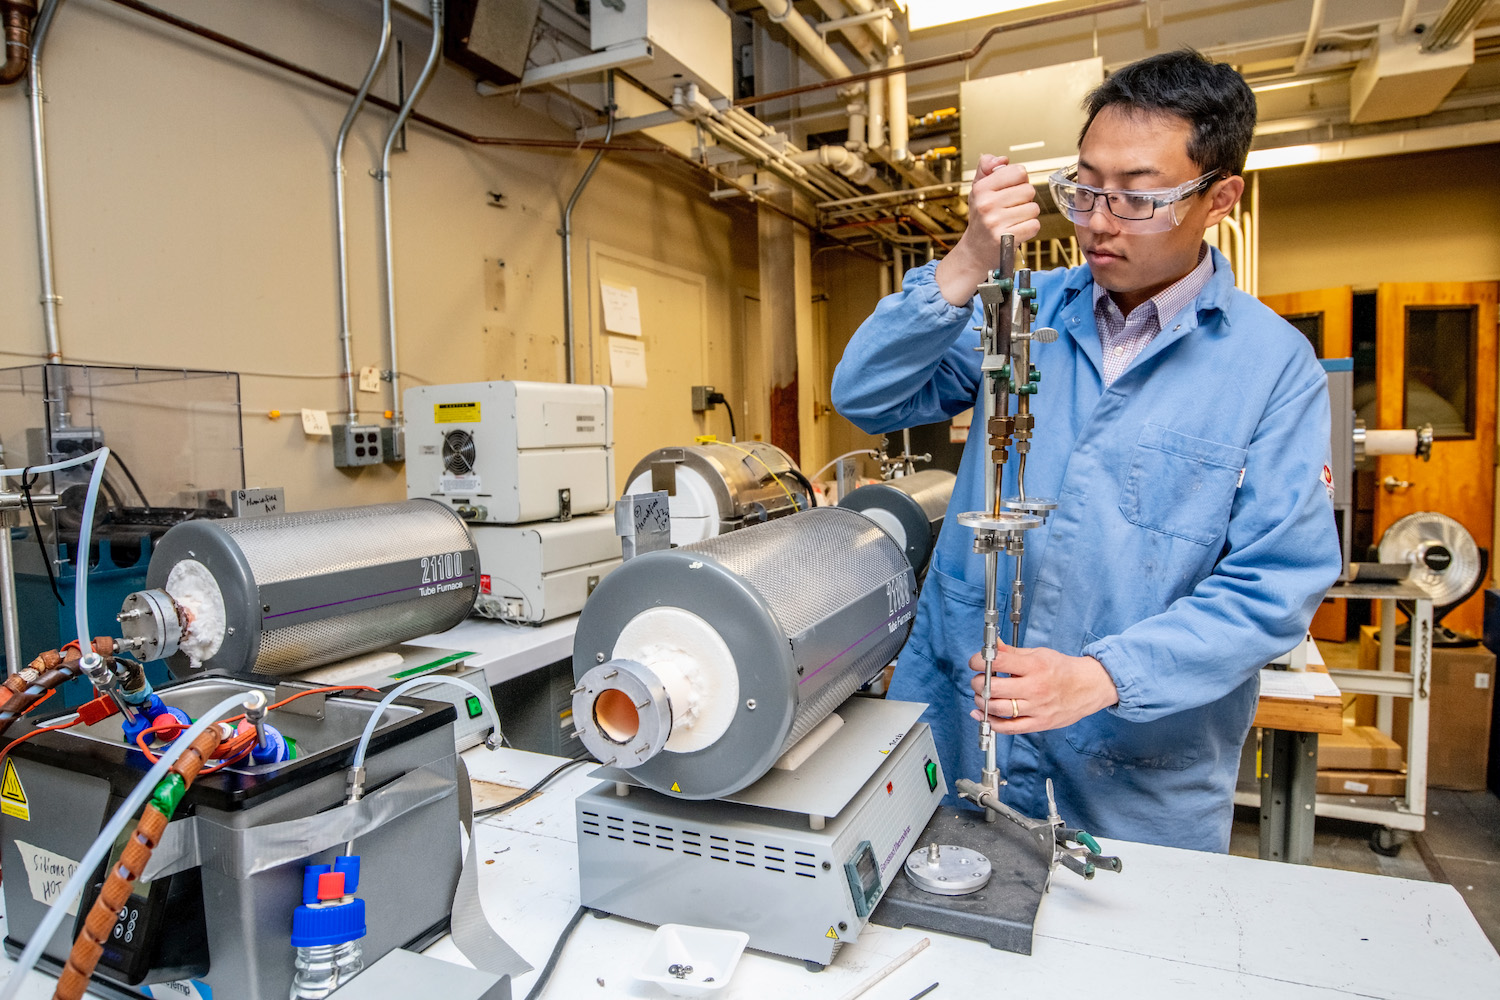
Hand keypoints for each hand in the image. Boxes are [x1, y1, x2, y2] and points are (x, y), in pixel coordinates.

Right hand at [935, 154, 1041, 305]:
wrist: (975, 251)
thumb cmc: (981, 219)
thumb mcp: (979, 191)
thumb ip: (987, 169)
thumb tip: (1002, 159)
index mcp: (981, 189)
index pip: (1018, 172)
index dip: (1020, 181)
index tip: (1011, 190)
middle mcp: (986, 205)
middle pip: (1029, 190)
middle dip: (1025, 199)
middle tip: (1012, 208)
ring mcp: (995, 223)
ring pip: (1033, 208)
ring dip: (1028, 215)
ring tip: (1014, 220)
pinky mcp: (1006, 239)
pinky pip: (1034, 225)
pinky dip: (1029, 229)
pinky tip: (1017, 231)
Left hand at [967, 642, 1118, 733]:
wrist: (1090, 686)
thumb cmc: (1063, 670)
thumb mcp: (1039, 654)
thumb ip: (1012, 653)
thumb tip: (993, 647)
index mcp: (1034, 666)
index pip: (999, 662)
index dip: (979, 661)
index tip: (975, 662)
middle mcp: (1035, 688)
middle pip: (994, 688)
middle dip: (978, 683)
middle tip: (978, 680)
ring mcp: (1036, 708)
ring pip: (998, 709)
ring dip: (981, 702)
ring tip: (981, 696)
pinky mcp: (1038, 723)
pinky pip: (1009, 728)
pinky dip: (992, 723)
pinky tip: (983, 715)